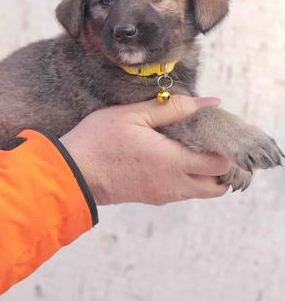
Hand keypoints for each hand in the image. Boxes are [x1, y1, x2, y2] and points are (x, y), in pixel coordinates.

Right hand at [61, 95, 231, 204]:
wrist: (73, 173)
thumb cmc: (100, 140)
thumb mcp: (134, 115)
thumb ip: (173, 108)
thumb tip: (208, 101)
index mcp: (172, 162)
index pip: (220, 165)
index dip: (226, 150)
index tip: (218, 133)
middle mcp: (173, 184)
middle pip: (218, 186)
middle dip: (222, 168)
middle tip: (210, 143)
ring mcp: (163, 195)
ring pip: (201, 192)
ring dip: (205, 175)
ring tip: (192, 148)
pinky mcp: (152, 198)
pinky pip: (182, 193)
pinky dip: (188, 179)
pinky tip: (173, 158)